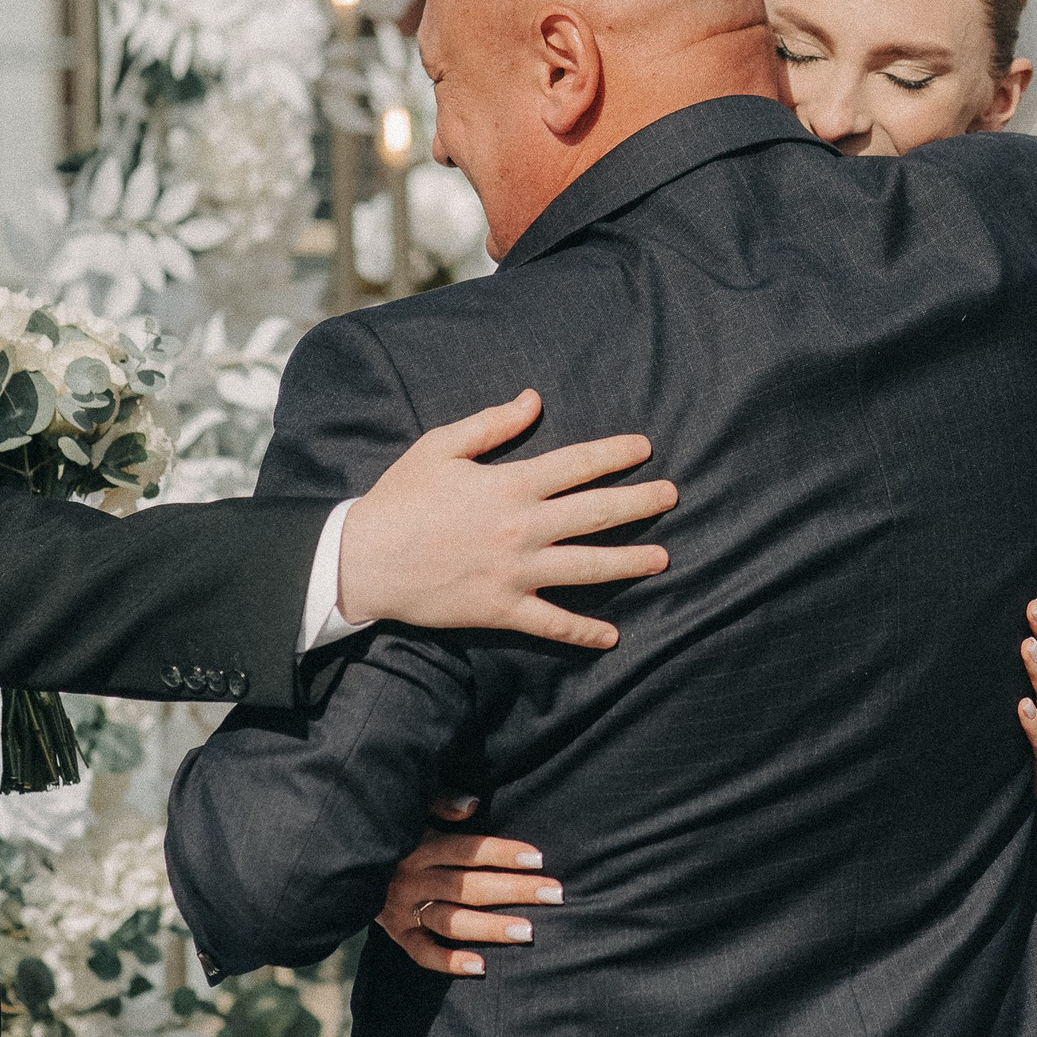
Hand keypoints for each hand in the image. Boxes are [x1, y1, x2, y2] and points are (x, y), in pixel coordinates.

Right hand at [339, 389, 674, 647]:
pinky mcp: (502, 608)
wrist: (364, 561)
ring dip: (629, 562)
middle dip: (639, 502)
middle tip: (672, 495)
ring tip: (662, 558)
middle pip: (596, 513)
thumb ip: (491, 424)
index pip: (577, 465)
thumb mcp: (440, 447)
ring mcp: (516, 572)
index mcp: (510, 484)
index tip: (644, 449)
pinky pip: (551, 623)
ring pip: (587, 567)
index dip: (615, 454)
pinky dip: (583, 632)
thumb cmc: (400, 498)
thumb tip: (533, 400)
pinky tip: (611, 637)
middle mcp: (522, 527)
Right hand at [378, 794, 562, 975]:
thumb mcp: (410, 807)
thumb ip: (439, 802)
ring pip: (451, 921)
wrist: (342, 859)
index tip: (539, 858)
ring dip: (490, 928)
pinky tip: (480, 966)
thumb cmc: (392, 828)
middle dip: (514, 890)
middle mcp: (411, 878)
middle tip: (554, 894)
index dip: (503, 853)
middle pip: (469, 887)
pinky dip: (448, 962)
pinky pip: (421, 952)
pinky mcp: (394, 932)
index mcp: (418, 844)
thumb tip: (473, 805)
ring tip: (528, 932)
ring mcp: (402, 908)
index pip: (468, 850)